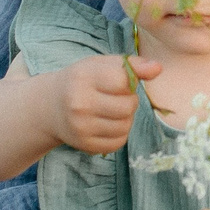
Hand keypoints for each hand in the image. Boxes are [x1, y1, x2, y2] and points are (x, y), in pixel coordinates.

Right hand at [44, 52, 160, 153]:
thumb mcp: (101, 64)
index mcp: (84, 77)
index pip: (124, 80)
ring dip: (126, 118)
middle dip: (130, 101)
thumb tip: (158, 69)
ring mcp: (81, 127)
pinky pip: (119, 142)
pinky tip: (107, 123)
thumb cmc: (83, 81)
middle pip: (128, 106)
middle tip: (116, 97)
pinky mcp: (85, 145)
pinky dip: (119, 133)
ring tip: (111, 110)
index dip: (130, 81)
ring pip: (126, 125)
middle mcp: (80, 103)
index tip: (121, 81)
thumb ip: (131, 64)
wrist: (51, 106)